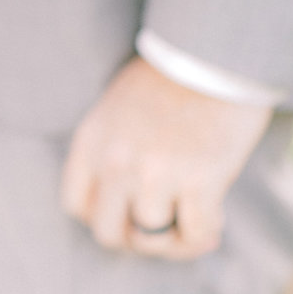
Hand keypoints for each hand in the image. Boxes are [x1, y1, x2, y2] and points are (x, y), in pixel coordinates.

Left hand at [60, 56, 272, 259]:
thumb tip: (126, 203)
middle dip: (136, 237)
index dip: (104, 218)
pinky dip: (204, 235)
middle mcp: (116, 161)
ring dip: (174, 240)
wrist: (215, 53)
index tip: (129, 213)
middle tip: (162, 227)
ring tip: (193, 221)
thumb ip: (110, 150)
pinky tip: (215, 219)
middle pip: (109, 233)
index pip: (77, 207)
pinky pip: (195, 234)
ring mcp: (156, 173)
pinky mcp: (199, 180)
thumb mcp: (118, 107)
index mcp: (92, 141)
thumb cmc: (171, 78)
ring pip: (152, 240)